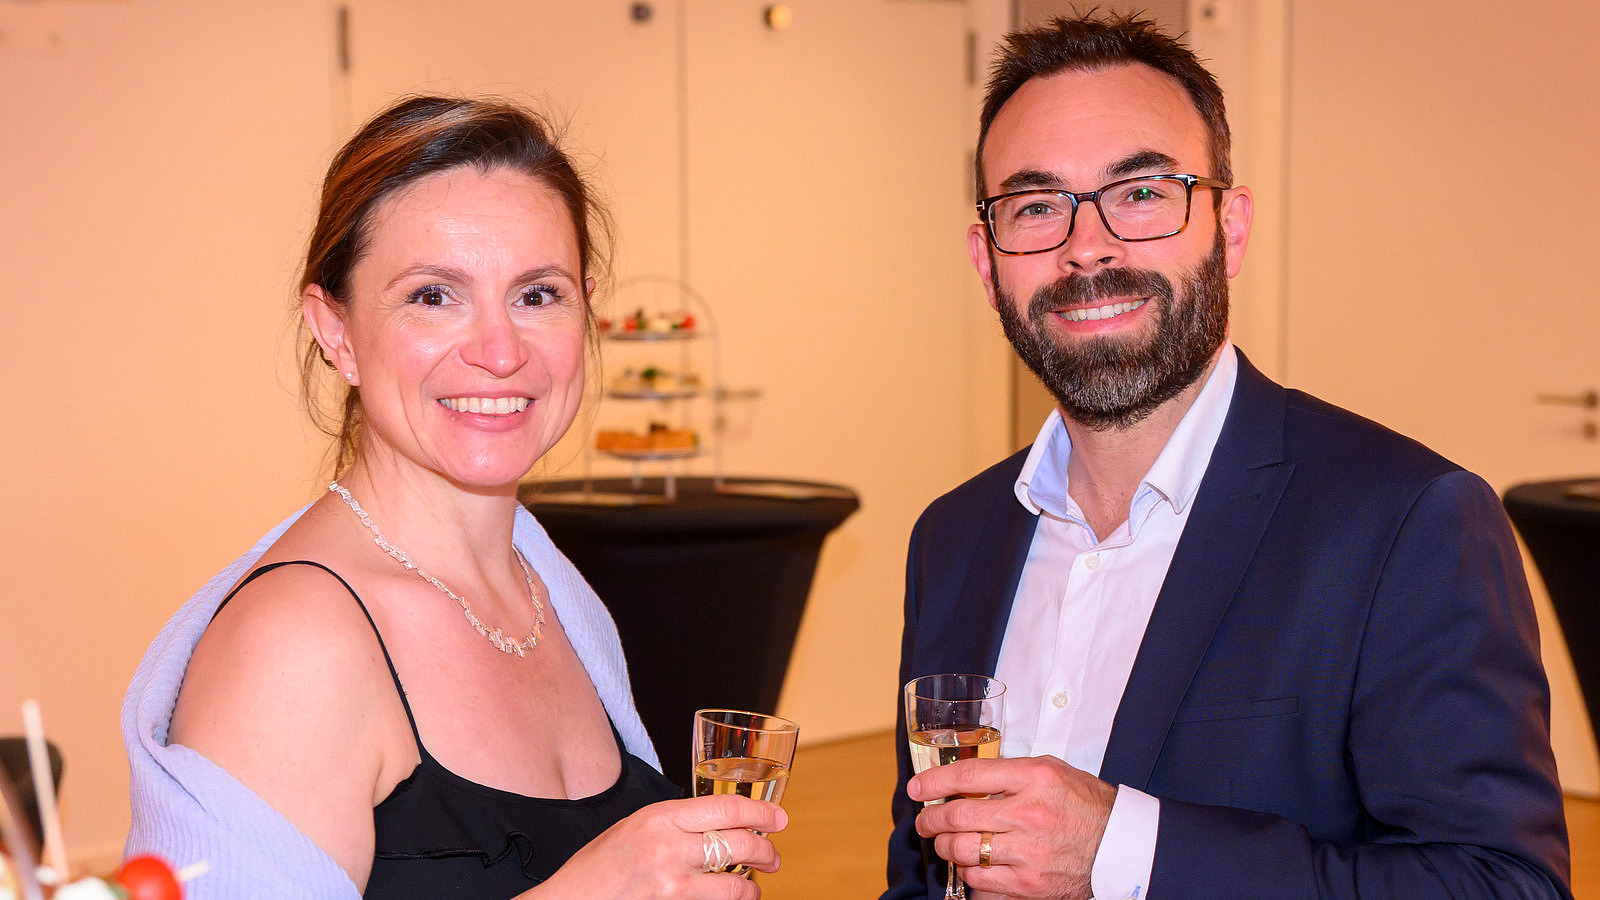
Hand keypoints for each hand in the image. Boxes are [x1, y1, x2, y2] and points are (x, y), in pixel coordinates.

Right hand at [533, 794, 785, 898]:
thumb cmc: (599, 867)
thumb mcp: (635, 827)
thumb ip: (675, 823)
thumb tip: (718, 823)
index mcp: (659, 817)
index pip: (727, 807)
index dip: (761, 811)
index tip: (778, 818)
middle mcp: (669, 848)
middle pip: (740, 843)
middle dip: (766, 851)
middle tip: (772, 856)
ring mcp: (672, 885)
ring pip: (735, 884)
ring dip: (751, 886)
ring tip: (754, 886)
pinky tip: (732, 899)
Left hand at [909, 755, 1115, 899]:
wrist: (1120, 845)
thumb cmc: (1084, 804)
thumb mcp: (1050, 771)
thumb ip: (1009, 774)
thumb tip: (964, 781)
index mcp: (1034, 779)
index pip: (969, 776)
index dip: (934, 782)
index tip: (917, 789)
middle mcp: (1029, 815)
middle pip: (959, 816)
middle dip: (932, 820)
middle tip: (925, 822)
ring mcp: (1029, 853)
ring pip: (965, 851)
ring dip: (946, 847)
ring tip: (945, 843)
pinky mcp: (1030, 884)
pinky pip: (982, 881)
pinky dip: (968, 873)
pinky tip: (970, 865)